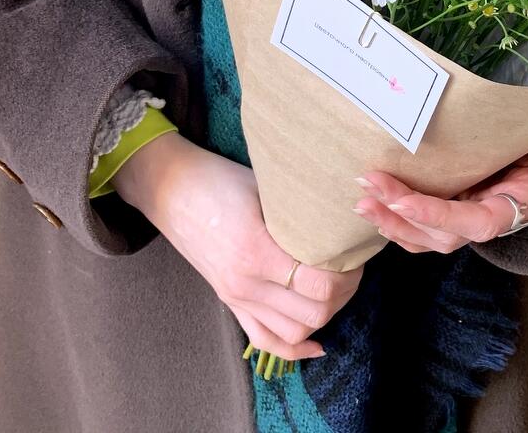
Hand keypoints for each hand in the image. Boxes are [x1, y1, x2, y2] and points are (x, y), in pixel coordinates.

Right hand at [114, 132, 362, 358]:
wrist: (170, 189)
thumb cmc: (220, 178)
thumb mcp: (265, 186)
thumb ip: (299, 211)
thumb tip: (342, 216)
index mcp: (256, 250)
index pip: (319, 284)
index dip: (347, 273)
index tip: (356, 253)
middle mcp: (245, 283)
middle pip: (312, 313)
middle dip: (343, 294)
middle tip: (353, 267)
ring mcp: (235, 297)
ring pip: (293, 333)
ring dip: (324, 317)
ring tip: (337, 289)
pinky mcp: (228, 302)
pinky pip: (264, 340)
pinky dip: (294, 349)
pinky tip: (317, 343)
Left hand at [353, 112, 527, 253]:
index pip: (481, 221)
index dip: (439, 216)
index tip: (402, 200)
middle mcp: (500, 210)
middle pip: (447, 234)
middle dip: (404, 217)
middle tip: (368, 188)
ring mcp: (477, 205)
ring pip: (431, 234)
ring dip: (393, 220)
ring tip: (362, 197)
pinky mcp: (461, 195)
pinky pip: (427, 220)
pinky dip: (399, 214)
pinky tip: (374, 198)